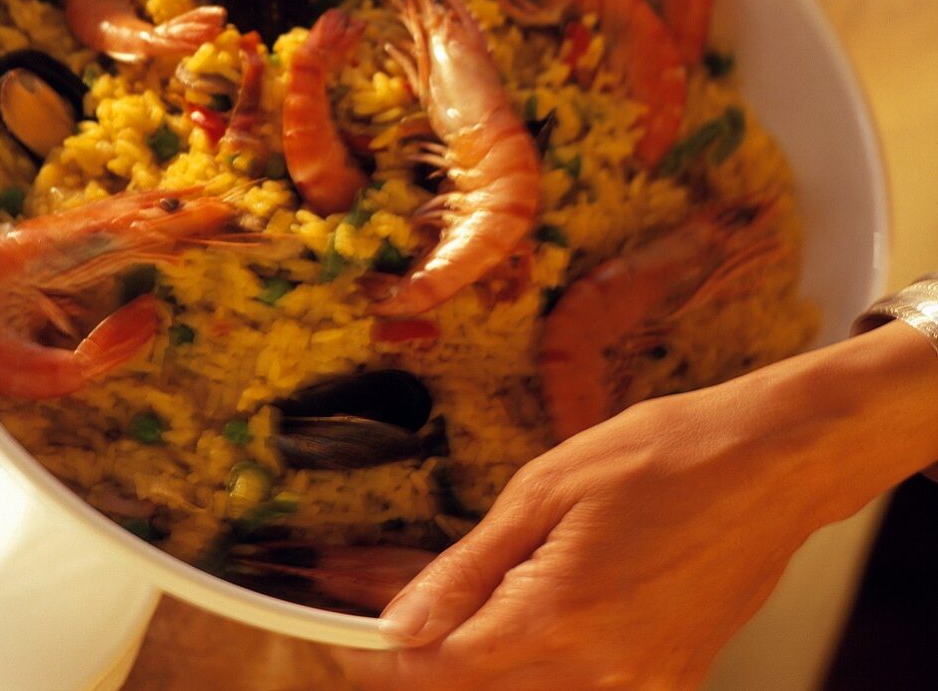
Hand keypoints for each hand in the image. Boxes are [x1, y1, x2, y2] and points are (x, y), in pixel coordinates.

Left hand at [337, 385, 816, 689]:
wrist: (766, 464)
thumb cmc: (659, 456)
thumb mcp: (546, 489)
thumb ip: (469, 568)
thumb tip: (403, 623)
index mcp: (559, 618)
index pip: (444, 668)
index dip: (389, 655)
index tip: (356, 635)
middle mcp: (602, 673)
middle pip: (484, 687)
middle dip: (437, 647)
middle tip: (410, 596)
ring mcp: (643, 686)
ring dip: (490, 655)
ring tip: (486, 586)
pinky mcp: (672, 681)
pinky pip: (585, 687)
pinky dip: (545, 658)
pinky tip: (544, 603)